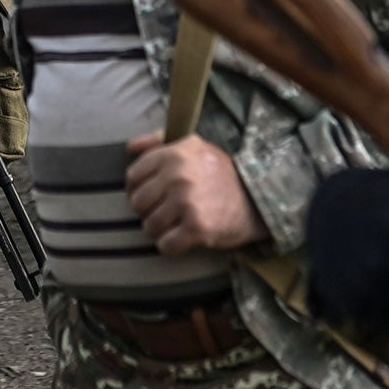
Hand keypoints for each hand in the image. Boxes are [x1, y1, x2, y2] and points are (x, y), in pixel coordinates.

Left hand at [123, 131, 267, 253]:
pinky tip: (183, 238)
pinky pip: (165, 245)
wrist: (257, 199)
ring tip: (176, 225)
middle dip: (148, 211)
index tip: (152, 195)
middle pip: (138, 203)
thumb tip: (130, 148)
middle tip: (166, 212)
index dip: (138, 189)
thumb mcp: (193, 145)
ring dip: (160, 230)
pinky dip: (171, 246)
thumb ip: (158, 141)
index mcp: (173, 154)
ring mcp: (186, 202)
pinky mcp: (197, 227)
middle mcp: (177, 176)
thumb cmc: (221, 173)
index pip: (133, 176)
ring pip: (149, 226)